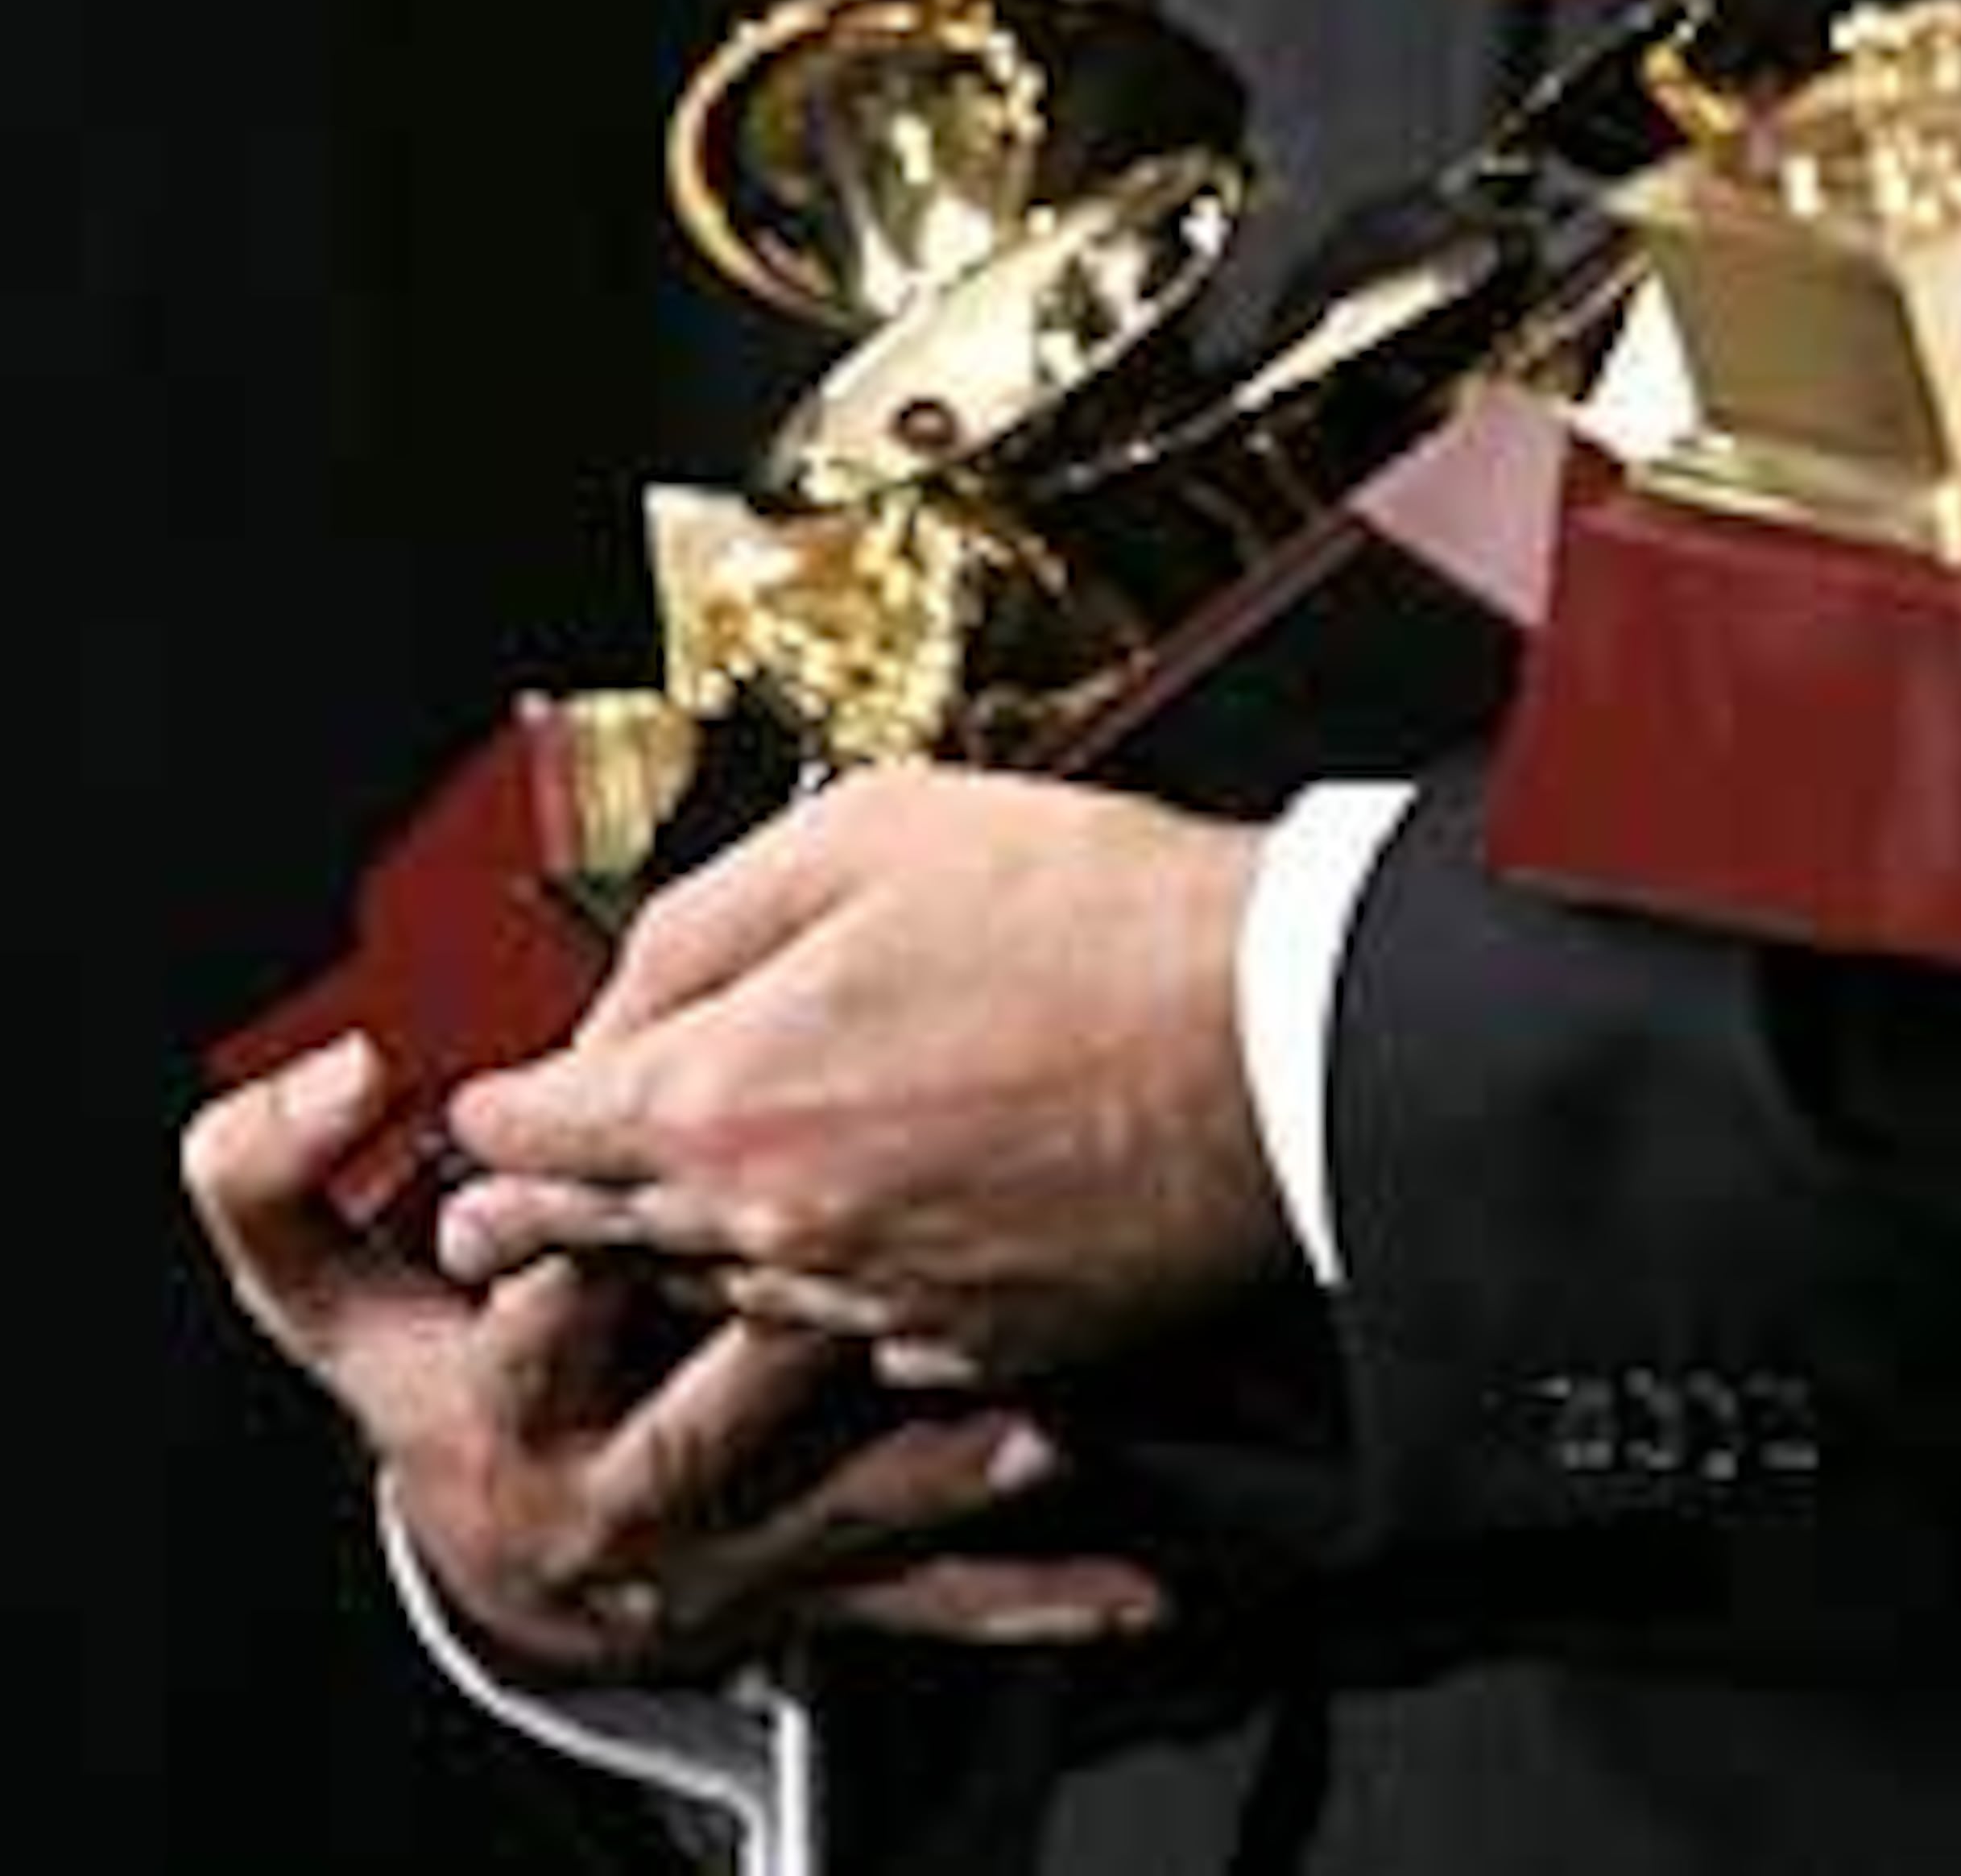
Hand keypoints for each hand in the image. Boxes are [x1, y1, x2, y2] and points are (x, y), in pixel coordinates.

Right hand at [182, 1028, 1168, 1670]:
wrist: (505, 1556)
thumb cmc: (432, 1385)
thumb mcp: (322, 1295)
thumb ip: (273, 1179)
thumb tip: (327, 1070)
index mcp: (500, 1408)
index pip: (538, 1319)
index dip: (586, 1245)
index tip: (656, 1166)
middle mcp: (616, 1497)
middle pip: (711, 1409)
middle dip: (803, 1332)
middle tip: (900, 1257)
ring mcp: (729, 1561)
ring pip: (848, 1511)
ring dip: (950, 1461)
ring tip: (1043, 1416)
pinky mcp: (817, 1596)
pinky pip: (939, 1604)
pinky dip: (1044, 1589)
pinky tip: (1132, 1576)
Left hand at [432, 765, 1285, 1383]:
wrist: (1272, 1035)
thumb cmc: (1087, 911)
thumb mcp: (863, 831)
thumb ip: (708, 913)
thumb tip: (628, 987)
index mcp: (723, 1097)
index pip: (527, 1134)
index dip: (487, 1117)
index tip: (476, 1116)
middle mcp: (775, 1227)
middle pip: (600, 1241)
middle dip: (536, 1219)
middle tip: (489, 1223)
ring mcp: (873, 1303)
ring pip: (723, 1295)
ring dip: (681, 1256)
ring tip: (656, 1226)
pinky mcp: (972, 1343)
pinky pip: (854, 1334)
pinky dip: (831, 1291)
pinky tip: (848, 1238)